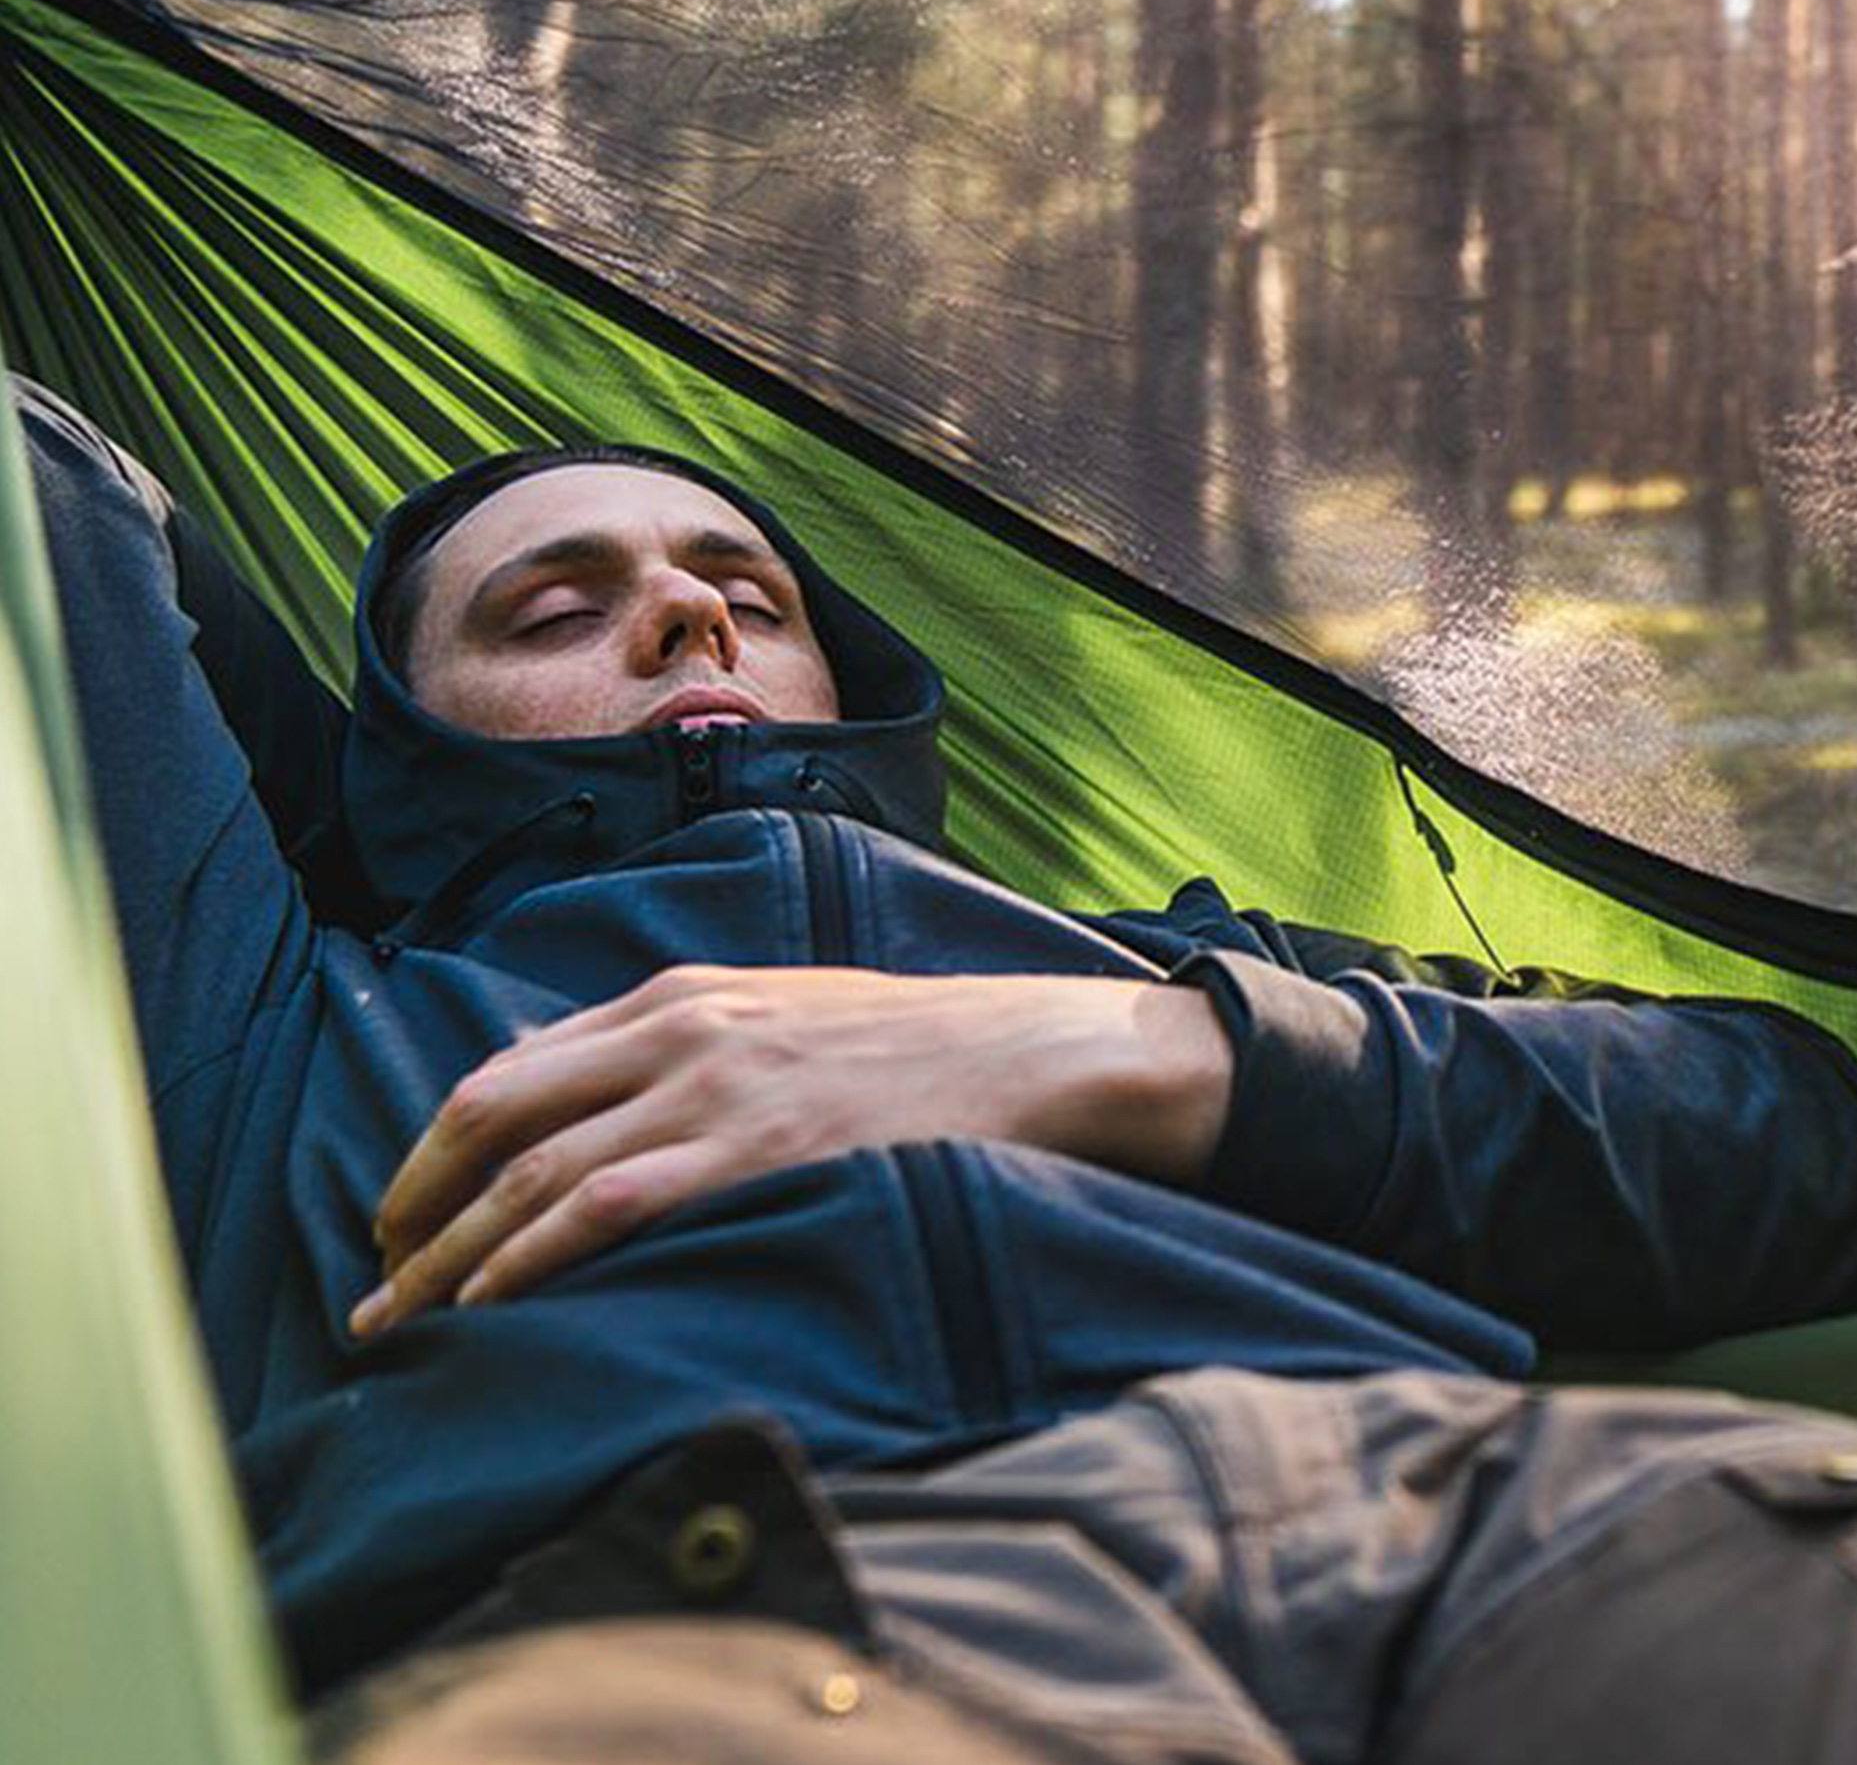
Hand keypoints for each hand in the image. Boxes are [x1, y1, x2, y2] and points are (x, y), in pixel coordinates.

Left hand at [350, 964, 1232, 1336]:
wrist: (1024, 1054)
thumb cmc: (911, 1049)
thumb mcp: (783, 1014)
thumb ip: (685, 1045)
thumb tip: (587, 1097)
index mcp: (680, 997)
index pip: (512, 1069)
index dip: (437, 1148)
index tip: (404, 1213)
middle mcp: (677, 1032)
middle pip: (493, 1116)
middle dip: (412, 1203)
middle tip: (373, 1279)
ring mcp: (712, 1091)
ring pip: (530, 1173)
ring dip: (446, 1254)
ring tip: (397, 1320)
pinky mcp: (752, 1151)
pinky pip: (603, 1207)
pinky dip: (527, 1258)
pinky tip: (486, 1304)